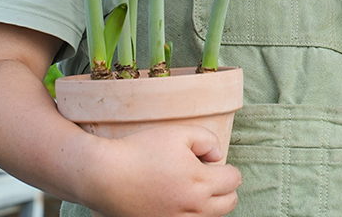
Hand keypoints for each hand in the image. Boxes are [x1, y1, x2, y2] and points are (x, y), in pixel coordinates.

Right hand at [84, 123, 241, 216]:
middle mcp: (193, 208)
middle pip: (229, 203)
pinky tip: (178, 199)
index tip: (210, 161)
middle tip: (205, 174)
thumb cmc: (143, 151)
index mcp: (200, 182)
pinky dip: (192, 214)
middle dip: (224, 187)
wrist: (107, 176)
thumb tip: (218, 157)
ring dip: (210, 203)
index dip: (227, 167)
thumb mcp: (180, 133)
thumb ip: (208, 140)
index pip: (234, 180)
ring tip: (190, 186)